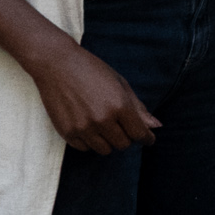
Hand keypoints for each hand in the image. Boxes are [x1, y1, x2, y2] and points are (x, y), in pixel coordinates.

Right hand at [28, 36, 160, 154]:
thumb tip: (156, 126)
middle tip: (120, 124)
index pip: (139, 134)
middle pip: (123, 144)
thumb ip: (138, 108)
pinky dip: (90, 141)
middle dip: (126, 136)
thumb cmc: (92, 70)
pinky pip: (85, 149)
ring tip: (103, 123)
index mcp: (119, 105)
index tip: (148, 139)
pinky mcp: (67, 133)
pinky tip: (88, 125)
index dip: (146, 138)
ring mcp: (84, 128)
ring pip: (105, 150)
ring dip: (108, 140)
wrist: (57, 64)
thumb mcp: (120, 83)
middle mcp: (102, 120)